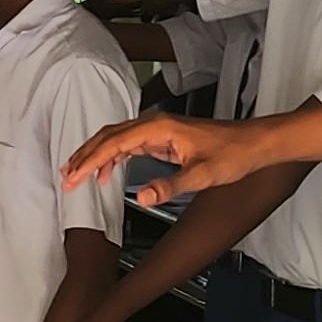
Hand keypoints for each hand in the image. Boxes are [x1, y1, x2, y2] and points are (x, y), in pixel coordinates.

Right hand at [58, 110, 288, 207]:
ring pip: (117, 139)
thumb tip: (142, 196)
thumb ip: (169, 186)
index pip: (114, 142)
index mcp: (160, 128)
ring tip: (77, 174)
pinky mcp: (166, 139)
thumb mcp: (201, 175)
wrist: (255, 144)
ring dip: (96, 155)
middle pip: (109, 136)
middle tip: (66, 176)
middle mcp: (156, 125)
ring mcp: (160, 131)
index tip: (73, 176)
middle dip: (85, 155)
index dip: (90, 159)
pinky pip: (130, 145)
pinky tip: (106, 172)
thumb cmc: (234, 154)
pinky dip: (113, 157)